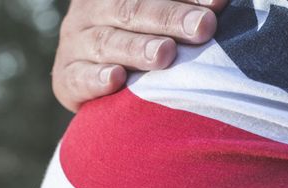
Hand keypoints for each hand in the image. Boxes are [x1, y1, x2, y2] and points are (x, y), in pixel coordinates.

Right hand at [52, 0, 226, 111]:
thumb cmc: (144, 41)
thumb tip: (222, 2)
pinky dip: (96, 79)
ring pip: (105, 42)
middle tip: (203, 27)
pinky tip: (116, 79)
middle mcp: (92, 9)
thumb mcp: (158, 19)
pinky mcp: (65, 78)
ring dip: (137, 49)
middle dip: (170, 18)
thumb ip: (184, 6)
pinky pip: (78, 77)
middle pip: (131, 8)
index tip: (218, 3)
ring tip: (165, 55)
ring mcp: (75, 43)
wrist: (98, 79)